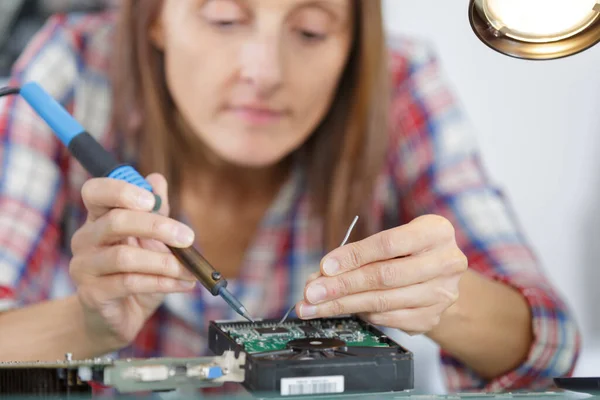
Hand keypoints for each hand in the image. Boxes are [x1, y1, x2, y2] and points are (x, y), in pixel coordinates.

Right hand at [69, 173, 196, 350]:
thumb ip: (155, 211)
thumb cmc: (137, 273)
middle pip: (116, 221)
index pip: (95, 192)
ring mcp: (84, 268)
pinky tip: (183, 284)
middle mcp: (85, 239)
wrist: (120, 316)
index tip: (152, 201)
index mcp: (98, 219)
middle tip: (188, 237)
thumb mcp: (151, 240)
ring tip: (189, 270)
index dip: (122, 190)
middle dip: (158, 227)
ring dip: (165, 262)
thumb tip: (157, 180)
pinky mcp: (92, 294)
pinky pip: (130, 284)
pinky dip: (163, 283)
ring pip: (124, 257)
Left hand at [295, 215, 467, 334]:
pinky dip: (363, 314)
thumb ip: (358, 254)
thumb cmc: (409, 250)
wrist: (441, 276)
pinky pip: (389, 318)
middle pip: (384, 276)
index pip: (388, 244)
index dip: (353, 256)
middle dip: (342, 286)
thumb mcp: (391, 240)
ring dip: (344, 305)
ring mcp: (442, 293)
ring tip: (316, 306)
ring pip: (383, 301)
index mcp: (436, 231)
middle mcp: (446, 262)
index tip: (325, 267)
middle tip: (312, 293)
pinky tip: (346, 309)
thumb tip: (320, 274)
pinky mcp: (433, 316)